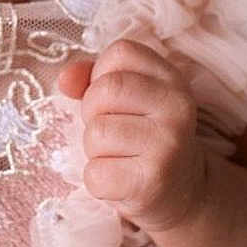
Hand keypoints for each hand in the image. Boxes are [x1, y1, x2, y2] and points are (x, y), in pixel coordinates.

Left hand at [58, 39, 206, 236]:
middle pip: (104, 91)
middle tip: (112, 133)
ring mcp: (168, 144)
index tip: (115, 100)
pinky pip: (95, 173)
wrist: (182, 193)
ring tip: (119, 158)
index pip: (121, 53)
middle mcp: (177, 106)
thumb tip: (65, 80)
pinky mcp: (152, 181)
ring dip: (94, 151)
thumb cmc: (143, 140)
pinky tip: (120, 181)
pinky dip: (97, 181)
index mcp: (172, 79)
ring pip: (96, 133)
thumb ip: (93, 80)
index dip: (101, 75)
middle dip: (92, 113)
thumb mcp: (128, 101)